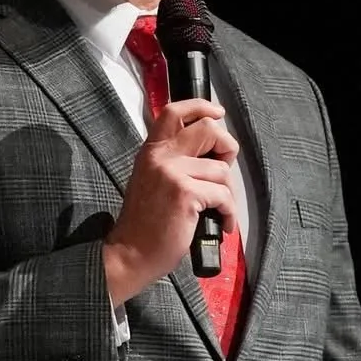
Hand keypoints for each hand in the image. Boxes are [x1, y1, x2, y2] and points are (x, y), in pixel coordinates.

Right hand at [102, 98, 239, 307]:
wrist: (131, 253)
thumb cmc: (145, 224)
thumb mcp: (152, 181)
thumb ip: (173, 162)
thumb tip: (210, 156)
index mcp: (151, 151)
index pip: (174, 112)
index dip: (201, 107)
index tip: (217, 113)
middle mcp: (160, 156)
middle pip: (208, 129)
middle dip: (227, 148)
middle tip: (223, 171)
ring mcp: (172, 173)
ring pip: (221, 170)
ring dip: (228, 193)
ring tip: (220, 210)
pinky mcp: (185, 193)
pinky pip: (223, 195)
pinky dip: (229, 212)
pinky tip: (223, 224)